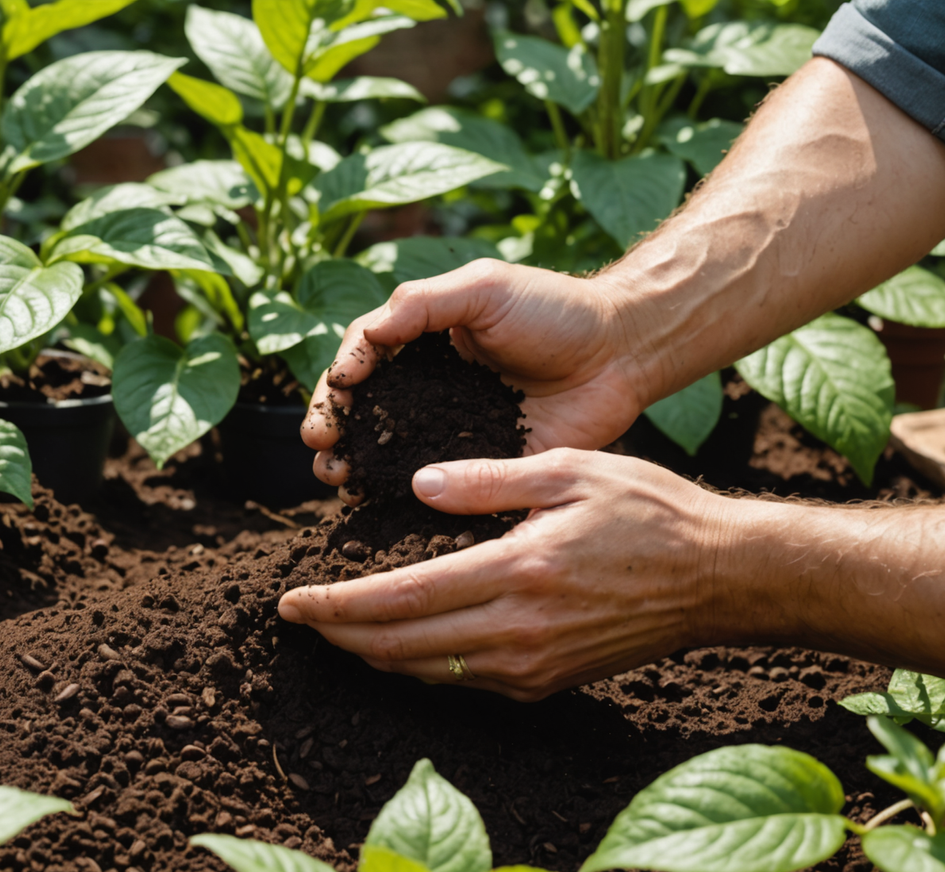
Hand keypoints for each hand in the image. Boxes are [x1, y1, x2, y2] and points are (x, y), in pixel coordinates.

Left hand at [277, 449, 737, 700]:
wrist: (721, 579)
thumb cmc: (650, 512)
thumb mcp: (570, 469)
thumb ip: (487, 479)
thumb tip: (417, 487)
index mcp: (518, 572)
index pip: (400, 599)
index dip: (336, 605)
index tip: (291, 600)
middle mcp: (519, 631)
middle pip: (399, 648)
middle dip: (337, 635)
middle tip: (295, 618)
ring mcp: (532, 665)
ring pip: (425, 671)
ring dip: (371, 654)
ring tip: (332, 629)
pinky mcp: (546, 682)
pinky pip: (461, 680)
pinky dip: (416, 664)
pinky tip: (395, 643)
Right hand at [301, 260, 654, 502]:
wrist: (620, 352)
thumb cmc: (554, 309)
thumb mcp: (482, 288)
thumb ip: (420, 304)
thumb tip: (362, 338)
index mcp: (419, 342)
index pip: (362, 362)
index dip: (336, 385)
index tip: (330, 405)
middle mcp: (427, 389)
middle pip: (364, 414)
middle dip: (335, 434)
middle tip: (323, 453)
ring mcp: (451, 431)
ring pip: (391, 455)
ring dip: (358, 469)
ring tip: (340, 481)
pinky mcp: (483, 466)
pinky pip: (438, 487)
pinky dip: (406, 501)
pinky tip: (381, 509)